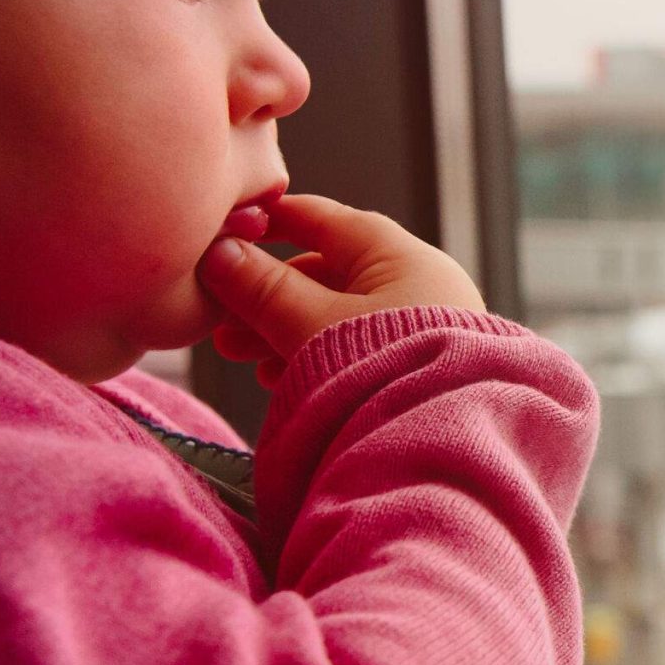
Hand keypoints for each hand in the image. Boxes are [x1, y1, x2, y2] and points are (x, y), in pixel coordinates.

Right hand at [198, 192, 485, 387]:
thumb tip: (220, 253)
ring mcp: (421, 327)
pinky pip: (354, 348)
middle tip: (219, 318)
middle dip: (266, 295)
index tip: (225, 231)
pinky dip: (312, 355)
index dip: (269, 222)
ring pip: (335, 315)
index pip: (322, 219)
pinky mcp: (417, 366)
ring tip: (237, 353)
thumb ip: (264, 290)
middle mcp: (417, 283)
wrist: (445, 445)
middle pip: (325, 273)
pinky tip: (276, 376)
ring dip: (281, 329)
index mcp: (399, 255)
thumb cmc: (385, 372)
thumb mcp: (312, 326)